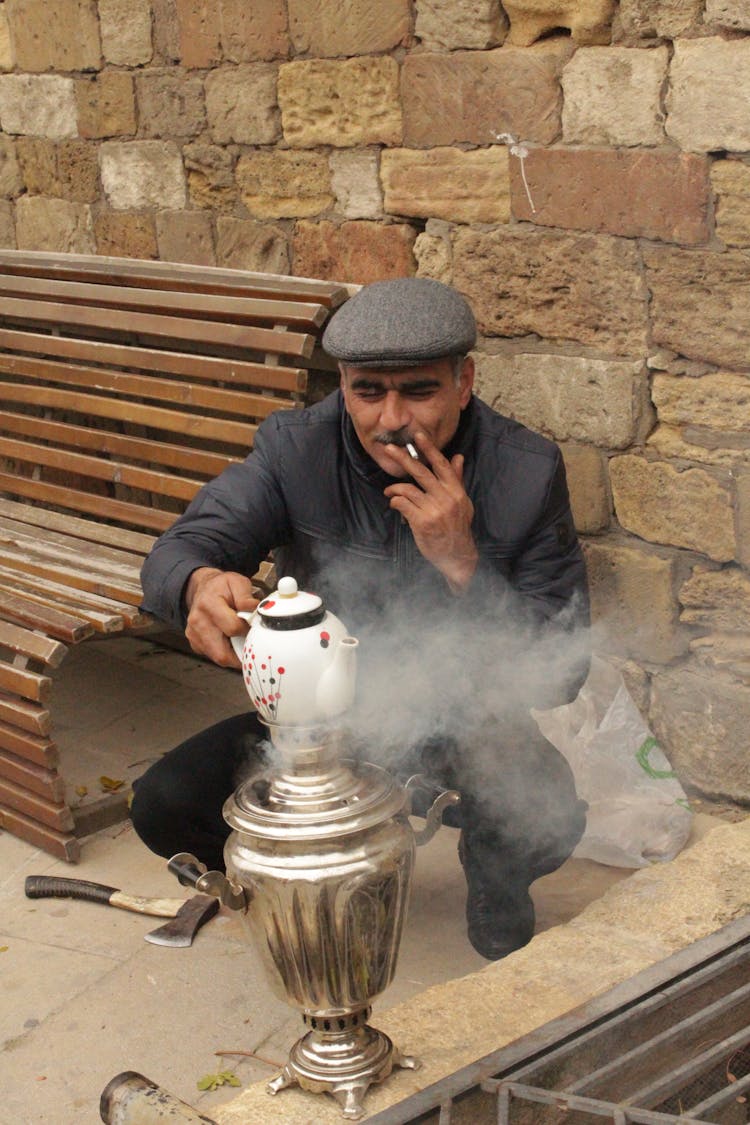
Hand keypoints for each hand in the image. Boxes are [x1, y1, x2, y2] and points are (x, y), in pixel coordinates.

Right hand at [184, 568, 259, 667]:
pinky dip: (226, 652)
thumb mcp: (237, 583)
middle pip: (222, 653)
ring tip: (241, 640)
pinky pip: (213, 656)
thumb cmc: (221, 587)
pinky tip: (230, 640)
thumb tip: (256, 611)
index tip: (253, 626)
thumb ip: (247, 598)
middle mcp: (198, 622)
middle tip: (251, 644)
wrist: (204, 588)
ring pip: (219, 658)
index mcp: (208, 604)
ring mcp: (194, 635)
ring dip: (234, 654)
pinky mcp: (195, 643)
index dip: (248, 630)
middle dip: (241, 653)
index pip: (233, 628)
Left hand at [383, 431, 477, 592]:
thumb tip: (458, 457)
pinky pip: (402, 505)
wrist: (457, 555)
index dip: (429, 449)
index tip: (418, 435)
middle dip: (403, 458)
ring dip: (394, 489)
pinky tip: (395, 504)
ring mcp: (434, 511)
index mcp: (456, 491)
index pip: (441, 465)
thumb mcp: (462, 502)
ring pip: (408, 489)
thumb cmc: (458, 527)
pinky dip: (395, 502)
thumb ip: (456, 479)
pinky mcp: (422, 523)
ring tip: (389, 491)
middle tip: (388, 448)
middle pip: (421, 472)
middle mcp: (446, 498)